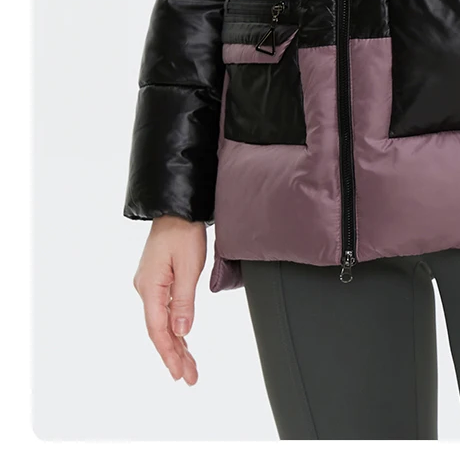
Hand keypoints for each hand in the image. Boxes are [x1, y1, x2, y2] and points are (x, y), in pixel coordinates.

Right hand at [133, 214, 205, 383]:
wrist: (177, 206)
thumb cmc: (183, 231)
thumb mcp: (189, 265)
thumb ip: (184, 300)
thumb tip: (181, 331)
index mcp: (150, 287)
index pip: (158, 329)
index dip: (169, 354)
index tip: (179, 373)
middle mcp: (145, 288)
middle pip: (159, 330)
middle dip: (174, 355)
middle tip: (188, 377)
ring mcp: (150, 284)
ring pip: (162, 322)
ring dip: (176, 344)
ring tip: (188, 366)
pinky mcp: (158, 279)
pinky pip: (165, 310)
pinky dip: (175, 327)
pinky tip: (183, 340)